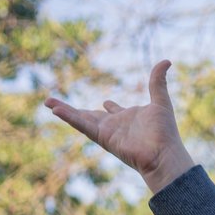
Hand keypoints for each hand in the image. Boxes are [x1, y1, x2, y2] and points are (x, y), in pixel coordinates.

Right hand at [45, 60, 195, 193]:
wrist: (164, 154)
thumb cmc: (165, 133)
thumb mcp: (161, 101)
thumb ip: (158, 82)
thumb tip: (166, 60)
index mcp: (129, 118)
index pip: (115, 111)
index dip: (110, 107)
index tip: (106, 102)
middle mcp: (116, 125)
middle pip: (91, 115)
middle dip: (75, 109)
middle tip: (58, 103)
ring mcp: (107, 132)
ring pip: (81, 118)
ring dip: (64, 110)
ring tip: (48, 102)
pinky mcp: (102, 138)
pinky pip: (83, 126)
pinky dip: (70, 118)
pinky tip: (56, 110)